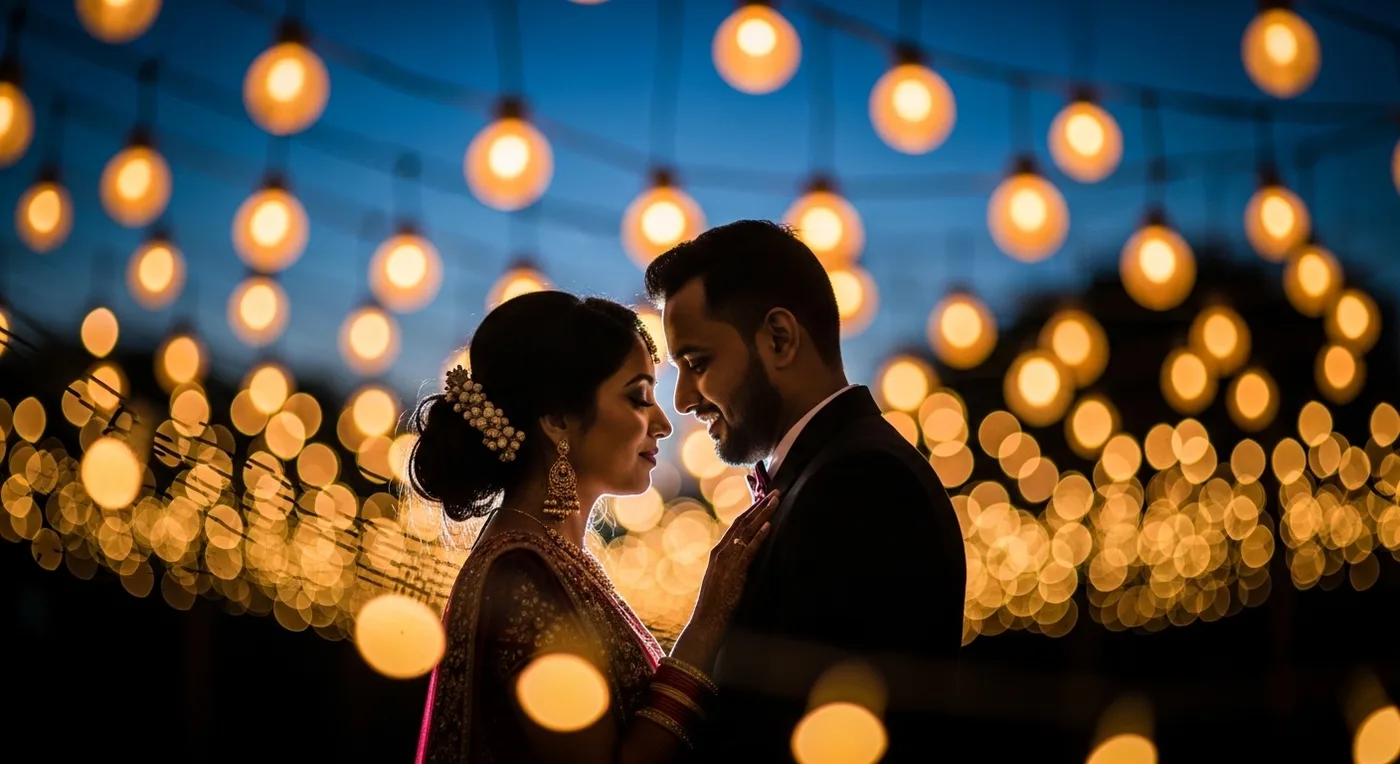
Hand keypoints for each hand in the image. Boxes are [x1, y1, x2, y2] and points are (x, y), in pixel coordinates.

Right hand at [681, 492, 779, 651]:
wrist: (705, 623)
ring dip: (763, 514)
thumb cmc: (715, 606)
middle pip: (742, 522)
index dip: (750, 510)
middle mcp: (721, 552)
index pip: (736, 525)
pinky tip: (768, 526)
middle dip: (759, 505)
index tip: (763, 498)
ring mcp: (726, 560)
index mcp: (718, 552)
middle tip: (775, 492)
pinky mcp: (734, 572)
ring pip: (746, 531)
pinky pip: (748, 550)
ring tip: (776, 501)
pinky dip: (758, 537)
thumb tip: (745, 560)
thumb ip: (732, 567)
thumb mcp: (723, 581)